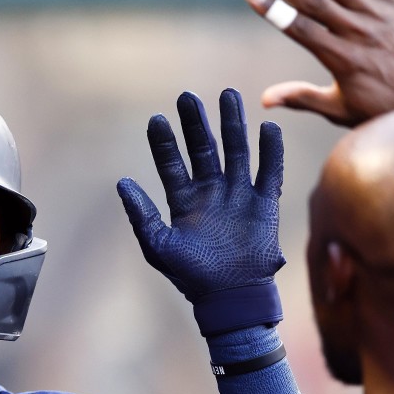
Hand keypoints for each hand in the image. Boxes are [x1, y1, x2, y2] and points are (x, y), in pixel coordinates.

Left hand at [117, 88, 285, 335]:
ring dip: (232, 124)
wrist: (230, 297)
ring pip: (236, 151)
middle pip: (204, 149)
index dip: (164, 143)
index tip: (156, 120)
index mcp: (184, 201)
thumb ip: (141, 214)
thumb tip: (122, 182)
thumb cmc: (191, 276)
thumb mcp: (159, 246)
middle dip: (196, 124)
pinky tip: (268, 128)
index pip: (172, 164)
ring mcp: (239, 195)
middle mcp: (211, 192)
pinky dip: (270, 151)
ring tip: (228, 95)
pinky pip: (270, 172)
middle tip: (186, 97)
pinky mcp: (265, 204)